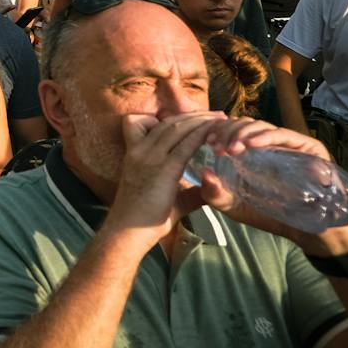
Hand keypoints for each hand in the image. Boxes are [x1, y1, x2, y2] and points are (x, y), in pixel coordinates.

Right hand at [102, 111, 225, 244]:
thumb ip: (187, 191)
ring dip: (200, 121)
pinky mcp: (163, 169)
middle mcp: (141, 150)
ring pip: (178, 128)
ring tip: (220, 119)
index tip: (197, 119)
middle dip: (194, 116)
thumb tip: (209, 189)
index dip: (177, 118)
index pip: (154, 124)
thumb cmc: (144, 218)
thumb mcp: (166, 197)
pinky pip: (185, 145)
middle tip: (216, 115)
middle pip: (170, 122)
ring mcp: (149, 157)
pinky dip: (201, 135)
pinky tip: (215, 133)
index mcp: (135, 152)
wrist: (128, 231)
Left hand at [181, 118, 347, 250]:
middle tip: (217, 147)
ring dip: (242, 134)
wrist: (307, 232)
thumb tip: (202, 173)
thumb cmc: (271, 216)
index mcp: (251, 151)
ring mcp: (289, 143)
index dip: (218, 132)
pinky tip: (251, 145)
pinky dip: (266, 137)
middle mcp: (269, 143)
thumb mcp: (235, 206)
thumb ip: (215, 194)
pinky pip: (284, 135)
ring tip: (231, 148)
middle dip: (226, 132)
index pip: (231, 129)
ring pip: (259, 126)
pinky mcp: (309, 147)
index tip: (208, 143)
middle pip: (242, 123)